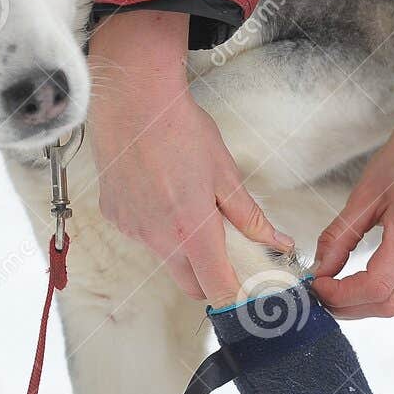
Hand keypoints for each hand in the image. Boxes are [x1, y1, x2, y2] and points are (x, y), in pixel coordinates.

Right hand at [88, 9, 291, 301]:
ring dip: (182, 248)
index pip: (217, 288)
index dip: (236, 294)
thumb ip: (250, 217)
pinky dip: (156, 226)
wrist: (132, 100)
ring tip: (189, 204)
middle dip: (211, 277)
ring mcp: (132, 229)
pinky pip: (141, 235)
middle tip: (227, 251)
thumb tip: (277, 242)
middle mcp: (157, 238)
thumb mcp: (226, 174)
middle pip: (190, 284)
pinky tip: (161, 192)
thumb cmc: (180, 129)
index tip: (249, 286)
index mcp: (191, 230)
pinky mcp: (115, 216)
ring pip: (165, 258)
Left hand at [313, 100, 393, 318]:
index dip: (342, 295)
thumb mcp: (366, 191)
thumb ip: (340, 236)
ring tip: (341, 290)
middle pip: (391, 304)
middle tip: (323, 295)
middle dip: (352, 307)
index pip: (377, 286)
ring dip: (369, 304)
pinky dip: (388, 292)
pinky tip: (367, 280)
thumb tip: (320, 270)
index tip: (318, 285)